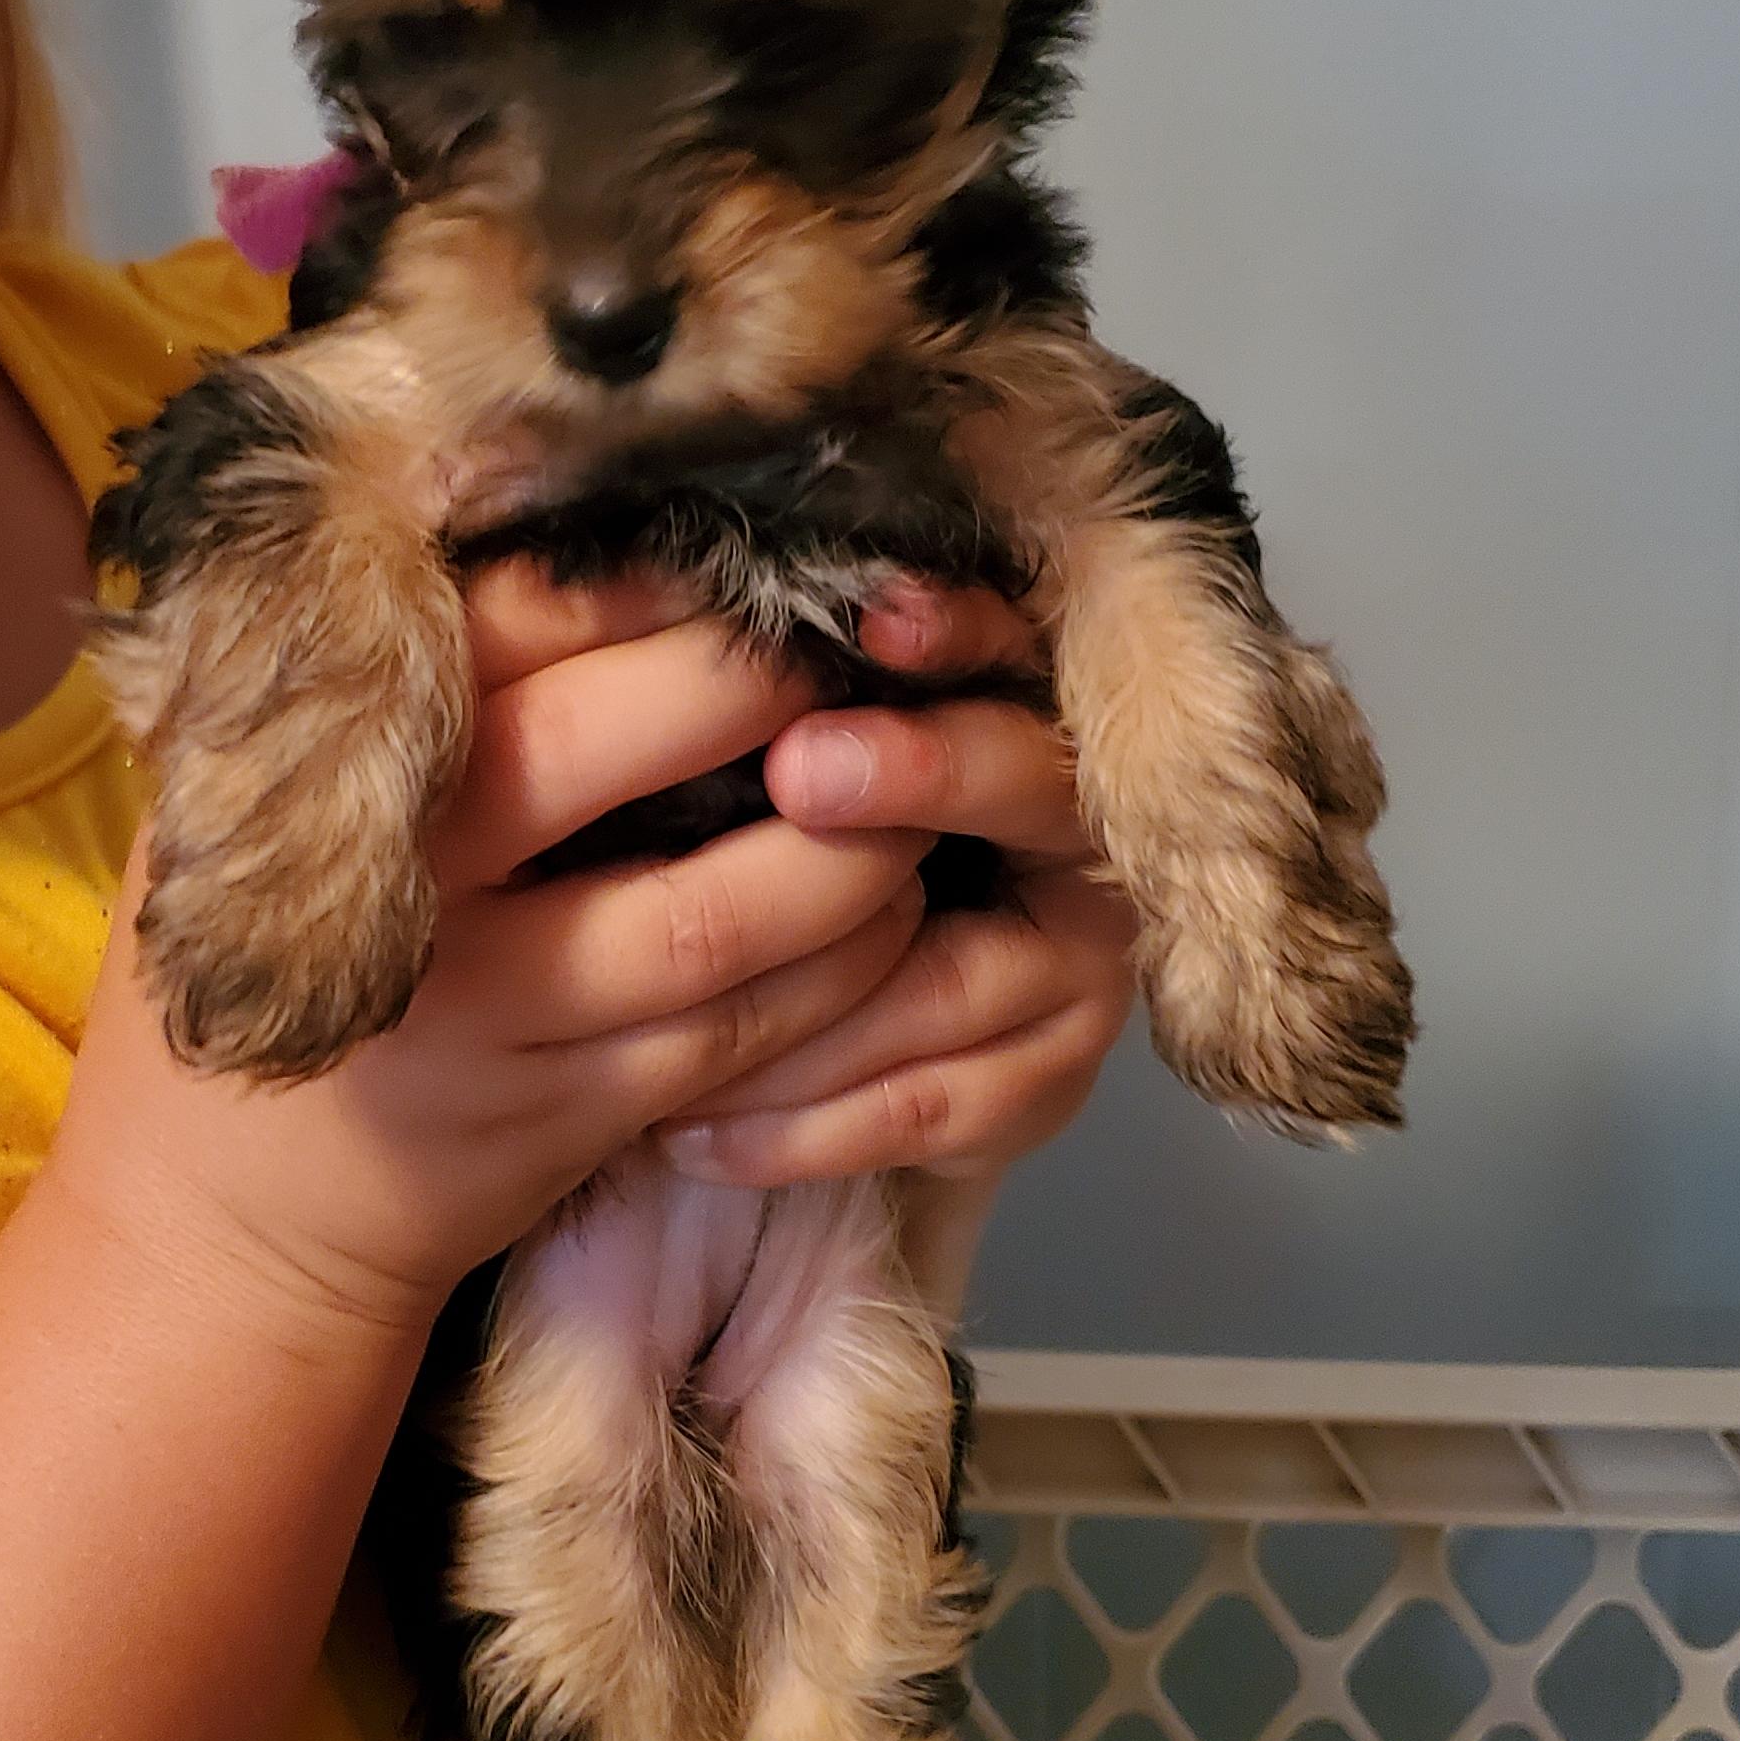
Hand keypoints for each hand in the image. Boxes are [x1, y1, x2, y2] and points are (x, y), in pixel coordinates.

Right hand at [47, 565, 933, 1334]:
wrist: (225, 1218)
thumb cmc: (269, 945)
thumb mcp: (264, 793)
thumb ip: (393, 678)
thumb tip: (573, 512)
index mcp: (339, 764)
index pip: (515, 617)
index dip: (656, 572)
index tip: (752, 538)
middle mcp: (410, 885)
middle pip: (621, 746)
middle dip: (763, 679)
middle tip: (854, 639)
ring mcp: (496, 1015)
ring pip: (722, 914)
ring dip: (845, 842)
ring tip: (903, 781)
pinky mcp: (572, 1117)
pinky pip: (747, 1030)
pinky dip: (841, 964)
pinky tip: (880, 908)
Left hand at [658, 577, 1132, 1189]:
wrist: (841, 1048)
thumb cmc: (784, 861)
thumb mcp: (770, 762)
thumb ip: (762, 698)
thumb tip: (662, 613)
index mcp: (1017, 715)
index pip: (1010, 650)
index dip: (957, 631)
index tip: (876, 623)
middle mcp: (1074, 833)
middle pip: (1028, 785)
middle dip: (914, 776)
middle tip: (799, 771)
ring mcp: (1077, 966)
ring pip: (948, 983)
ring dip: (804, 1003)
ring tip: (669, 993)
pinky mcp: (1048, 1085)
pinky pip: (925, 1107)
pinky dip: (802, 1125)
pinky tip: (694, 1126)